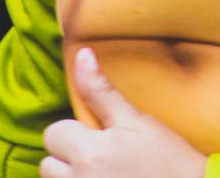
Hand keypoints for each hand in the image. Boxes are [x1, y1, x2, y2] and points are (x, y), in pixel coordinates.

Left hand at [41, 48, 206, 177]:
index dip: (74, 131)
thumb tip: (82, 54)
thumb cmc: (170, 160)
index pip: (54, 134)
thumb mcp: (138, 121)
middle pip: (48, 164)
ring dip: (72, 177)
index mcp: (91, 151)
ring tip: (104, 173)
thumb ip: (103, 92)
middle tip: (102, 157)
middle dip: (69, 157)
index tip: (98, 136)